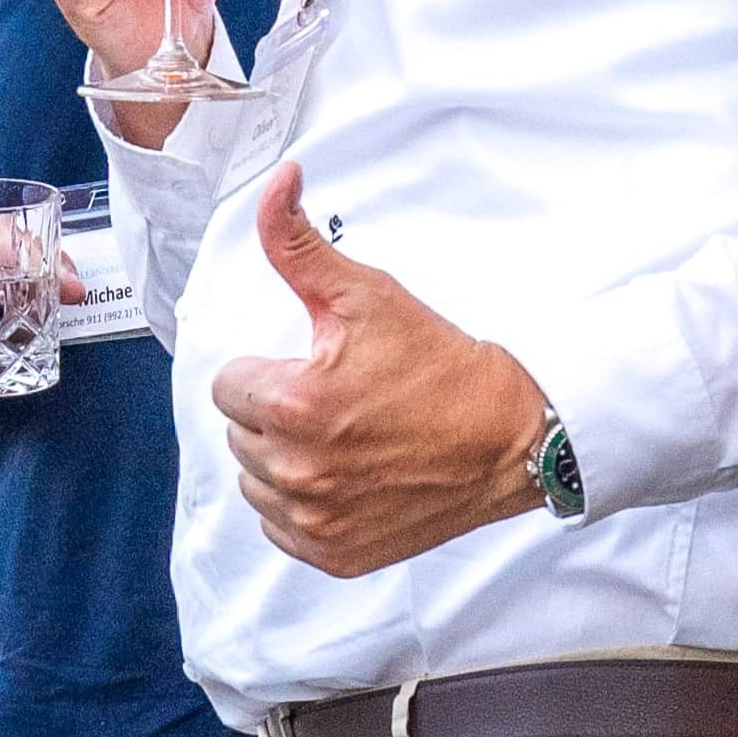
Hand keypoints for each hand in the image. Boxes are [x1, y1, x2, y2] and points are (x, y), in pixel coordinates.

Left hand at [207, 165, 546, 578]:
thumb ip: (299, 242)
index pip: (229, 384)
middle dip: (276, 409)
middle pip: (240, 431)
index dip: (270, 367)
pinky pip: (282, 528)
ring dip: (284, 458)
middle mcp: (296, 471)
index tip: (314, 366)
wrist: (508, 437)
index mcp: (291, 404)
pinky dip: (304, 505)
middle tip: (337, 396)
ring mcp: (314, 520)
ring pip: (256, 481)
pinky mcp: (334, 554)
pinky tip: (347, 475)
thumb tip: (276, 183)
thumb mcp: (367, 292)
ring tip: (344, 435)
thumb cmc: (441, 365)